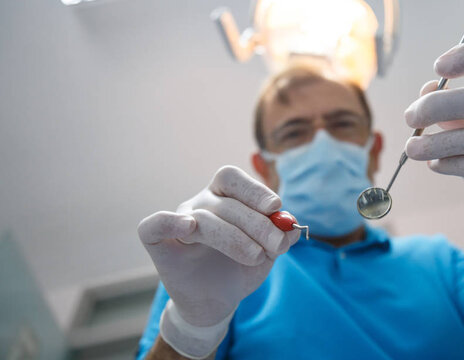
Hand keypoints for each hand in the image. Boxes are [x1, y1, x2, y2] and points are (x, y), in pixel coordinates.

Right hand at [138, 166, 299, 355]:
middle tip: (277, 245)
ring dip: (236, 238)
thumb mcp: (267, 252)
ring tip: (257, 257)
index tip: (276, 207)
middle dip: (257, 223)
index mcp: (224, 197)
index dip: (254, 190)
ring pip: (204, 220)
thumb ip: (280, 236)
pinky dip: (168, 222)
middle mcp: (200, 203)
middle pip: (225, 201)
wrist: (216, 302)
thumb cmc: (240, 269)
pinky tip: (189, 229)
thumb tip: (291, 225)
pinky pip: (152, 226)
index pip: (233, 179)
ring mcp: (178, 221)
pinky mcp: (159, 244)